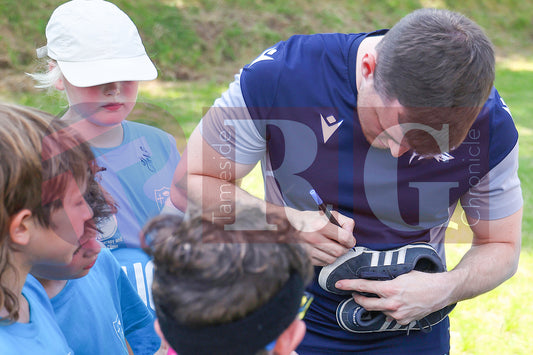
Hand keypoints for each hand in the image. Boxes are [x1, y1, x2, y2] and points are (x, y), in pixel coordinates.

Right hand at [287, 208, 355, 265]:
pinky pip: (324, 263)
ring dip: (336, 254)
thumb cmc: (309, 219)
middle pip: (340, 251)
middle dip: (344, 248)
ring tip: (331, 246)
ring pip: (333, 259)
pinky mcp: (307, 258)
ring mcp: (310, 250)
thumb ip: (343, 220)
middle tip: (342, 244)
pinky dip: (327, 258)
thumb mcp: (326, 214)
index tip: (349, 239)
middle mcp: (315, 239)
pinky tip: (324, 251)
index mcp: (321, 226)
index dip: (350, 240)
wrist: (287, 227)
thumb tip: (351, 232)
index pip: (345, 238)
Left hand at [335, 271, 451, 324]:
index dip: (349, 285)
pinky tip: (395, 304)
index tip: (338, 284)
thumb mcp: (402, 273)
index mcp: (389, 288)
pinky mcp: (403, 320)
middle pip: (365, 303)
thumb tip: (375, 278)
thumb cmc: (422, 279)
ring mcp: (397, 314)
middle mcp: (391, 303)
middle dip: (357, 298)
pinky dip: (388, 311)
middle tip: (355, 294)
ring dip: (376, 304)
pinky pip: (389, 316)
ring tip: (382, 297)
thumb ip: (387, 278)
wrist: (441, 291)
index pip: (363, 286)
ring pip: (378, 310)